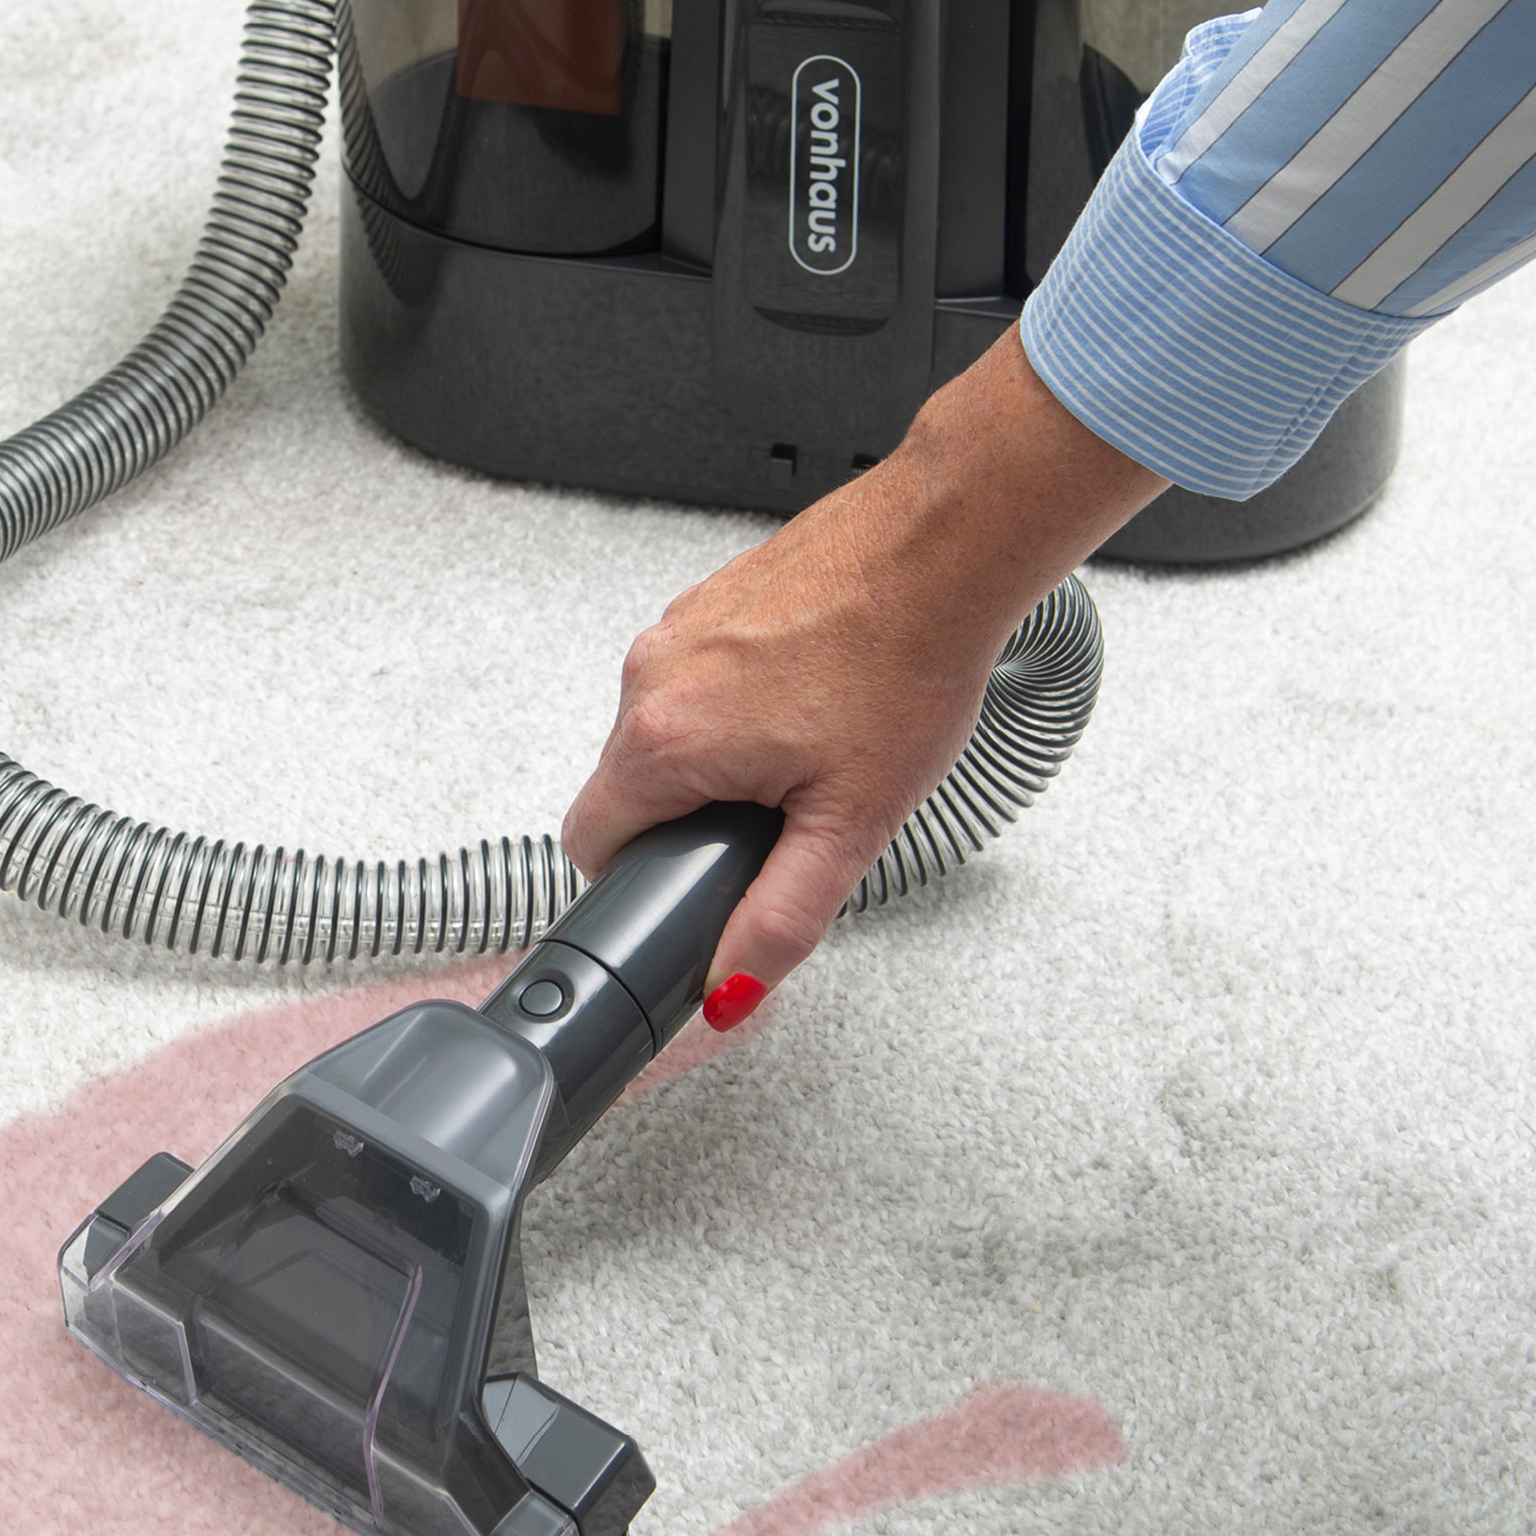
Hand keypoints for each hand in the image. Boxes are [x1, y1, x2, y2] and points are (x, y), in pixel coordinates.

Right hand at [561, 328, 1164, 1015]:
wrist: (945, 545)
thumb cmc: (906, 659)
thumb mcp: (851, 823)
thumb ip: (780, 920)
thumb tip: (731, 990)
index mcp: (664, 740)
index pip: (589, 846)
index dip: (638, 880)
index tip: (694, 880)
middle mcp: (649, 676)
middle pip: (628, 788)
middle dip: (692, 817)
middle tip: (784, 813)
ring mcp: (674, 628)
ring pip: (665, 732)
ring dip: (719, 758)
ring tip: (811, 748)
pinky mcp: (707, 599)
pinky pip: (697, 679)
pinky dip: (740, 702)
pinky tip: (813, 697)